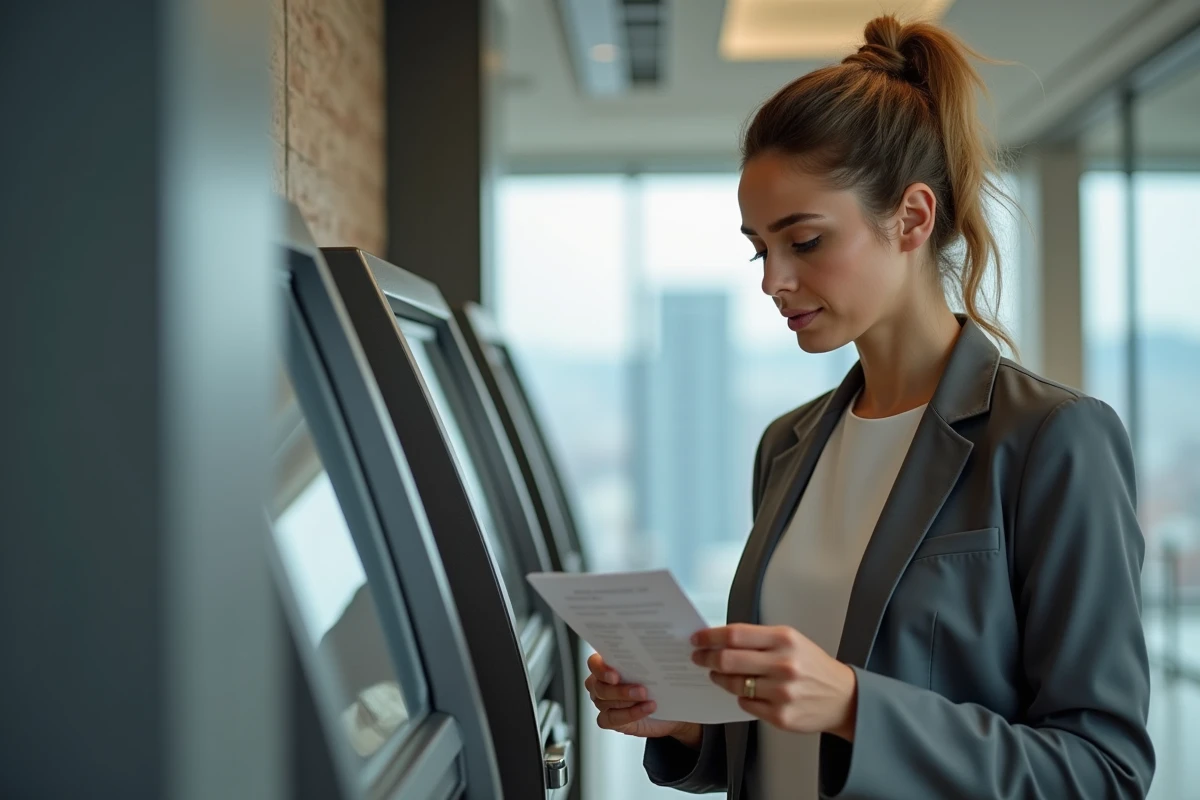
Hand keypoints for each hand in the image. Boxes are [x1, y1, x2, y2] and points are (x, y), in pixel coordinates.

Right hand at [584, 653, 702, 747]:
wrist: (670, 708)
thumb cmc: (662, 683)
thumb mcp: (661, 666)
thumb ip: (658, 654)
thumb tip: (670, 645)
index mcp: (608, 664)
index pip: (594, 663)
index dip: (601, 669)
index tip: (615, 675)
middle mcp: (602, 682)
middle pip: (598, 686)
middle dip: (619, 690)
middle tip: (642, 691)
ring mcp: (604, 702)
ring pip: (604, 702)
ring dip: (628, 702)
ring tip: (649, 700)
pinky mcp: (610, 720)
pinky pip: (611, 719)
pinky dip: (629, 715)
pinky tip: (645, 711)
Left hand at [691, 624, 857, 740]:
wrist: (843, 698)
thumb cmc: (813, 666)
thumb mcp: (791, 641)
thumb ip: (758, 639)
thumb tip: (720, 639)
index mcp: (784, 640)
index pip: (735, 634)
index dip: (710, 637)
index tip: (697, 639)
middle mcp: (783, 665)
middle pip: (729, 660)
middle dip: (706, 658)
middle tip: (698, 657)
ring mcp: (781, 693)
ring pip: (734, 684)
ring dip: (719, 679)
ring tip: (718, 675)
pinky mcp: (781, 716)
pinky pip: (746, 704)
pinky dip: (741, 697)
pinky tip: (745, 691)